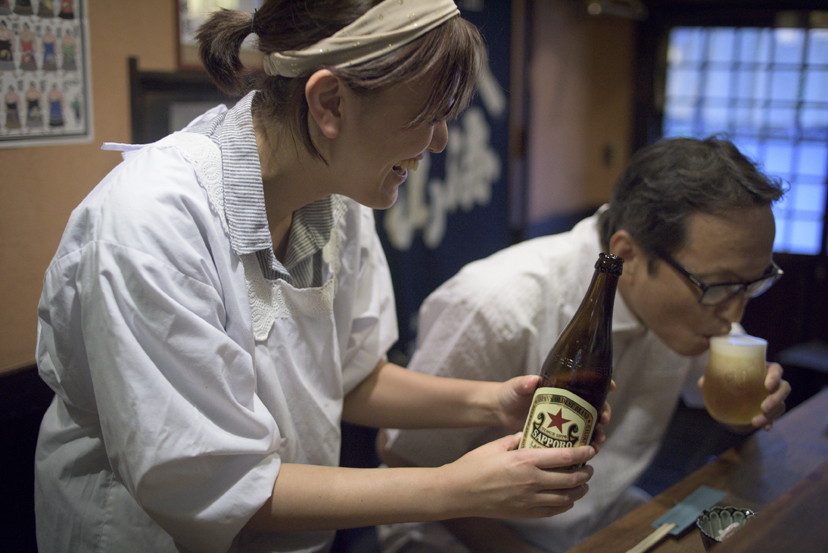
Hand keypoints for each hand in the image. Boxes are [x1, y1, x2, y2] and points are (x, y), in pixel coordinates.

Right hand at [440, 433, 595, 519]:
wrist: (458, 492)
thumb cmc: (474, 465)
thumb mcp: (496, 445)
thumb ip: (517, 439)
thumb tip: (530, 433)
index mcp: (526, 460)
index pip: (565, 456)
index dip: (583, 453)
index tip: (591, 449)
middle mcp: (532, 481)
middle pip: (571, 478)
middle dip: (585, 472)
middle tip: (589, 467)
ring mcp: (529, 499)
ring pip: (566, 497)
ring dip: (579, 490)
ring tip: (581, 483)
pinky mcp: (525, 513)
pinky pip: (553, 511)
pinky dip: (565, 504)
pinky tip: (566, 498)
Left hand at [495, 376, 614, 444]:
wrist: (499, 411)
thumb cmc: (509, 393)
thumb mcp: (517, 386)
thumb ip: (524, 383)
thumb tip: (534, 380)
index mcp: (560, 388)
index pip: (586, 384)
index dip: (601, 385)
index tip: (611, 387)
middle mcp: (565, 403)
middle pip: (592, 408)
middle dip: (602, 414)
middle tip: (603, 422)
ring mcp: (562, 419)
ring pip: (587, 426)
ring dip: (596, 434)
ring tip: (598, 443)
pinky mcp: (556, 434)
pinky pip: (573, 441)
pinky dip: (582, 447)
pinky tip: (586, 455)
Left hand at [698, 363, 790, 432]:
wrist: (728, 399)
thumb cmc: (726, 381)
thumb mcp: (719, 378)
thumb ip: (711, 378)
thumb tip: (702, 383)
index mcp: (761, 369)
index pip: (776, 369)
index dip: (775, 376)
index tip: (767, 385)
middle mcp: (771, 383)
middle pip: (784, 388)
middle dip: (776, 398)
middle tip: (763, 407)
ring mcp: (773, 397)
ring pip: (781, 404)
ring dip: (772, 414)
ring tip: (755, 421)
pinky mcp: (771, 411)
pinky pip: (775, 417)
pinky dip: (770, 422)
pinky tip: (765, 428)